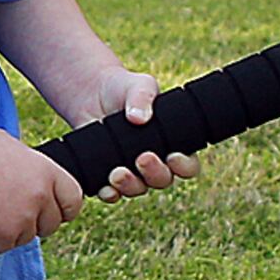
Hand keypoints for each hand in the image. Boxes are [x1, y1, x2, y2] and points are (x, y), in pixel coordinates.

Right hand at [0, 128, 90, 251]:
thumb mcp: (4, 143)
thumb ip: (27, 160)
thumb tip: (32, 167)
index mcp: (45, 169)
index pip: (74, 197)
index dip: (65, 208)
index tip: (55, 212)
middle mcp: (40, 193)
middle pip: (52, 223)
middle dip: (36, 224)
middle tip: (14, 217)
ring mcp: (25, 215)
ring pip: (28, 236)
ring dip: (11, 233)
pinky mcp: (7, 234)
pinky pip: (5, 246)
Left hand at [85, 70, 203, 199]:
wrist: (92, 92)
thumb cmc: (125, 88)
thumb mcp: (139, 85)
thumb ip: (143, 97)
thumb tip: (139, 118)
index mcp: (171, 144)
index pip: (188, 165)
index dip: (184, 166)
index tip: (173, 156)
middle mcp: (154, 162)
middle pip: (162, 180)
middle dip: (154, 173)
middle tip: (142, 158)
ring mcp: (131, 170)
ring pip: (137, 188)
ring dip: (130, 185)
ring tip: (117, 173)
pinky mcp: (106, 174)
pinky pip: (111, 192)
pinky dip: (109, 193)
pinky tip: (105, 188)